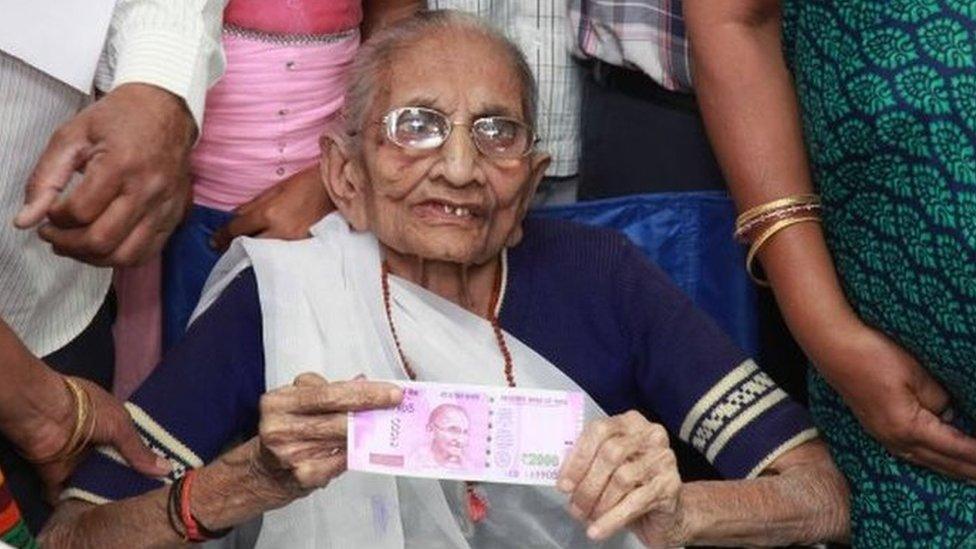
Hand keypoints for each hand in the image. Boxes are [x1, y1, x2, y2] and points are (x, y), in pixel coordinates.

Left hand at [14, 83, 195, 266]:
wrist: (166, 109)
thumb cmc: (120, 118)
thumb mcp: (71, 136)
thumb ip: (45, 178)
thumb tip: (26, 219)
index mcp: (121, 164)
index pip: (79, 212)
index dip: (54, 219)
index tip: (49, 212)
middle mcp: (148, 189)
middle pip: (102, 240)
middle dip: (68, 244)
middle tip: (54, 234)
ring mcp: (165, 205)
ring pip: (125, 255)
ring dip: (93, 257)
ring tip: (76, 243)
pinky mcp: (175, 215)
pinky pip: (147, 252)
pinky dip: (120, 257)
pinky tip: (104, 244)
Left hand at [24, 378, 169, 501]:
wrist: (45, 414)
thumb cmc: (88, 410)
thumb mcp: (122, 427)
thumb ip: (139, 452)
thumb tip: (167, 470)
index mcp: (110, 424)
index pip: (129, 445)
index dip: (143, 458)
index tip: (160, 477)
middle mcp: (93, 443)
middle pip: (112, 465)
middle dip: (125, 479)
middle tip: (146, 498)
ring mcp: (75, 460)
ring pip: (93, 481)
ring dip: (104, 492)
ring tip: (127, 509)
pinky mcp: (57, 476)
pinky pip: (70, 493)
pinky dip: (79, 502)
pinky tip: (96, 513)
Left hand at [210, 166, 332, 251]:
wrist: (337, 190)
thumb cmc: (307, 183)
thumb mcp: (277, 188)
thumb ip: (254, 204)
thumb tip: (236, 216)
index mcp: (269, 213)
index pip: (238, 229)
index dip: (223, 236)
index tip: (214, 242)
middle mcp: (279, 231)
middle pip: (248, 246)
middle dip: (235, 247)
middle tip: (225, 250)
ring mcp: (293, 242)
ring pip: (264, 254)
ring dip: (253, 253)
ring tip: (244, 254)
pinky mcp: (304, 248)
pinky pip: (281, 254)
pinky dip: (272, 254)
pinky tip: (267, 254)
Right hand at [251, 373, 401, 500]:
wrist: (262, 472)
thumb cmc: (285, 432)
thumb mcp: (296, 403)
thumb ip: (327, 392)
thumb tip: (363, 382)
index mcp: (278, 402)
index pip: (329, 393)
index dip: (364, 392)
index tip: (390, 391)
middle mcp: (280, 427)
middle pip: (338, 416)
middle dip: (371, 409)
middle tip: (395, 404)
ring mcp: (291, 453)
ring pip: (343, 438)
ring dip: (367, 431)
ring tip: (384, 423)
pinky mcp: (303, 475)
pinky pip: (341, 460)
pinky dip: (354, 452)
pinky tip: (361, 448)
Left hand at [557, 411, 681, 544]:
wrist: (666, 511)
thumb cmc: (632, 484)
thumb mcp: (609, 466)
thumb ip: (589, 462)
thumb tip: (565, 479)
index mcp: (630, 422)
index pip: (599, 430)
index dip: (578, 458)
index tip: (564, 484)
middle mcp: (650, 435)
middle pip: (611, 453)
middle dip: (587, 484)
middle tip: (574, 507)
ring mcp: (663, 458)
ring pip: (622, 478)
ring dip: (599, 502)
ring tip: (586, 517)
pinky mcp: (670, 484)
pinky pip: (635, 502)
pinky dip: (612, 519)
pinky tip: (598, 530)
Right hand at [820, 324, 975, 478]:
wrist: (833, 347)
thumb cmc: (874, 356)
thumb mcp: (916, 374)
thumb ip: (938, 398)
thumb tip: (949, 413)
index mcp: (907, 427)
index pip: (954, 447)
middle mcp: (894, 439)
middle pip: (940, 462)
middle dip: (968, 470)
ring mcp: (882, 435)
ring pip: (924, 461)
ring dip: (950, 469)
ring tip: (970, 476)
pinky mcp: (876, 427)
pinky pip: (910, 454)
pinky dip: (930, 460)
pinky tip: (935, 459)